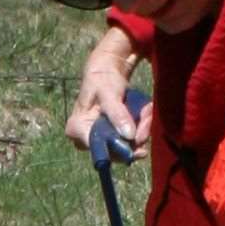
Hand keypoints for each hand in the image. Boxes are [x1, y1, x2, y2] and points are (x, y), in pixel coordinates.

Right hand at [65, 31, 151, 155]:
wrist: (106, 73)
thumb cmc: (102, 81)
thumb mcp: (108, 94)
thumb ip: (117, 114)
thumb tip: (129, 136)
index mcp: (76, 129)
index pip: (99, 149)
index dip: (120, 148)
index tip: (139, 141)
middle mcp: (86, 140)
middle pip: (115, 152)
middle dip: (136, 136)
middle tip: (148, 116)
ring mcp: (100, 140)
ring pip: (126, 148)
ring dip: (142, 130)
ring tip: (147, 110)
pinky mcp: (113, 139)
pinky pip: (131, 142)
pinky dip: (142, 128)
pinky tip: (145, 114)